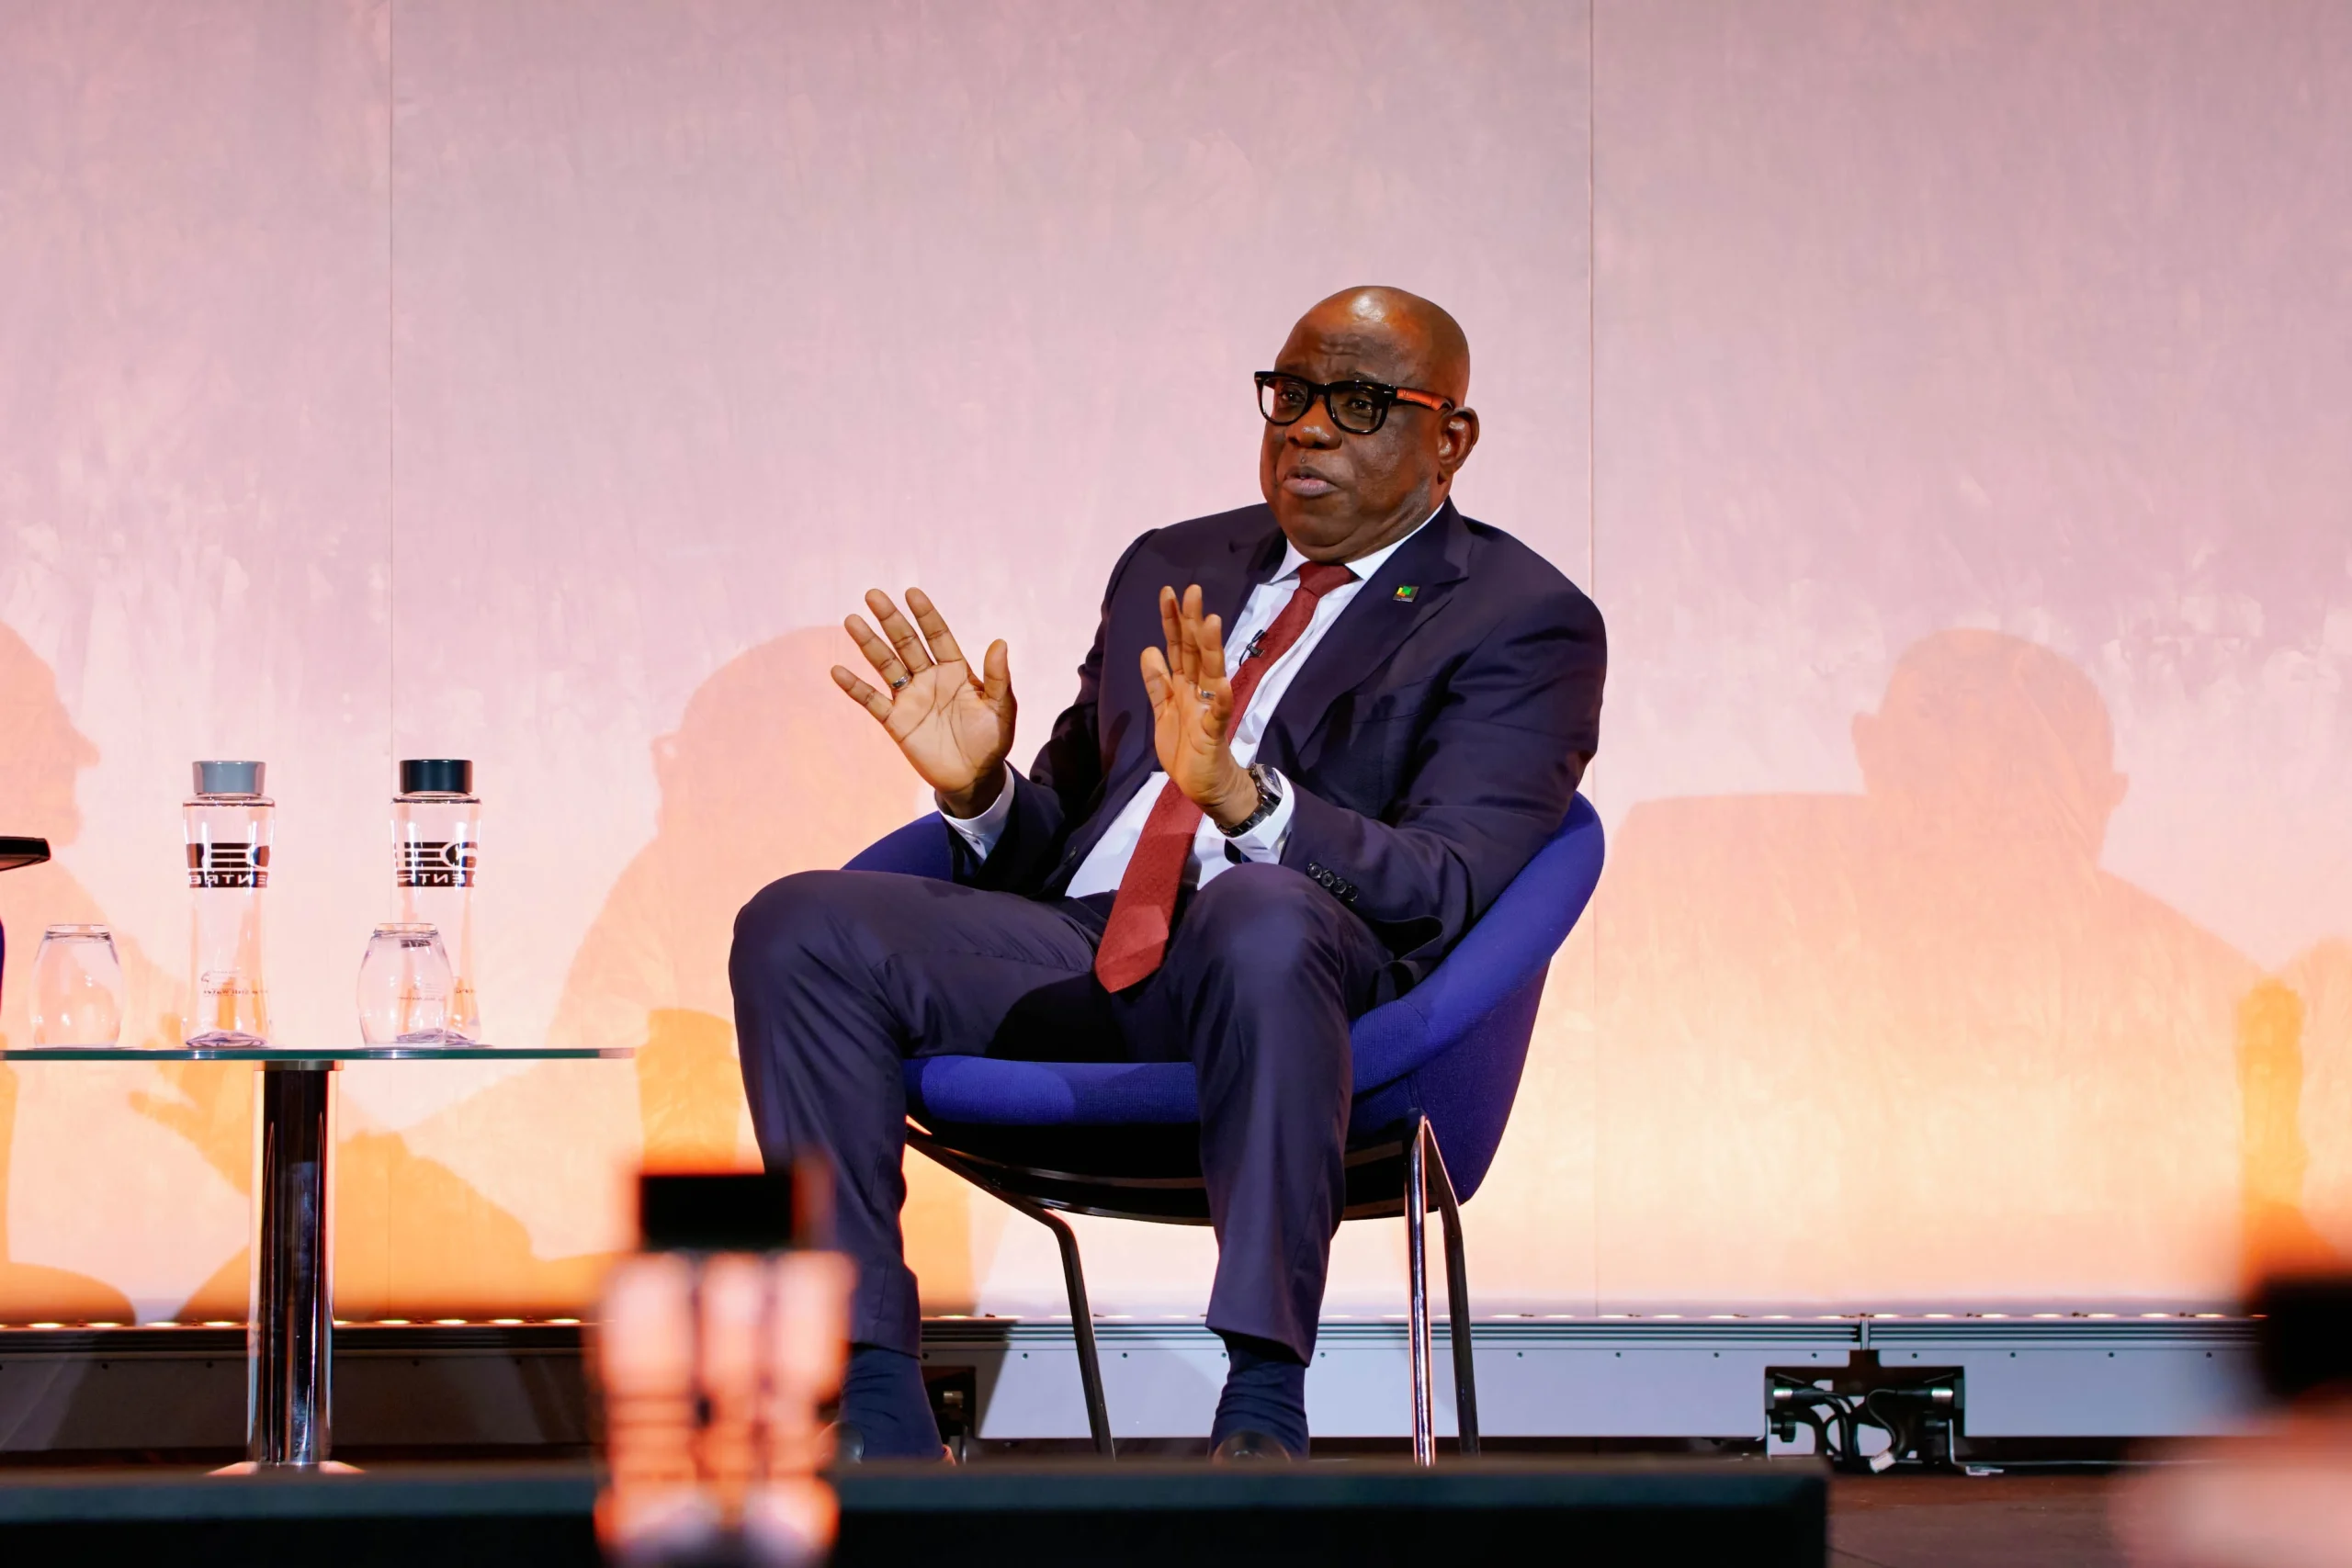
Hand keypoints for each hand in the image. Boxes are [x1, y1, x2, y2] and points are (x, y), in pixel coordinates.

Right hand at [833, 588, 1014, 815]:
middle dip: (891, 620)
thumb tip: (1000, 642)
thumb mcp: (1001, 708)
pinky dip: (855, 687)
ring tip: (852, 620)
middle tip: (873, 595)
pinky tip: (838, 671)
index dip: (925, 615)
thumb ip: (998, 677)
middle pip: (906, 643)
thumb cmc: (992, 740)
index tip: (912, 592)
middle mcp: (929, 678)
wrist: (974, 777)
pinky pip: (872, 700)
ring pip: (886, 665)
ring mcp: (910, 698)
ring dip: (869, 644)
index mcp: (955, 670)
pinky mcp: (895, 721)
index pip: (938, 635)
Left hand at [1138, 585, 1259, 828]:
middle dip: (1193, 622)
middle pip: (1196, 652)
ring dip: (1212, 649)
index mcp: (1185, 686)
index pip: (1179, 647)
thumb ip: (1157, 683)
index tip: (1168, 593)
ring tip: (1211, 622)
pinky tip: (1224, 685)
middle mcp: (1199, 692)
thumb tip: (1148, 649)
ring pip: (1211, 674)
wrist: (1204, 786)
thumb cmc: (1186, 748)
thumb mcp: (1164, 711)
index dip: (1173, 621)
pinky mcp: (1214, 734)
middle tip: (1192, 590)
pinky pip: (1220, 715)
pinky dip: (1223, 701)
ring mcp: (1209, 710)